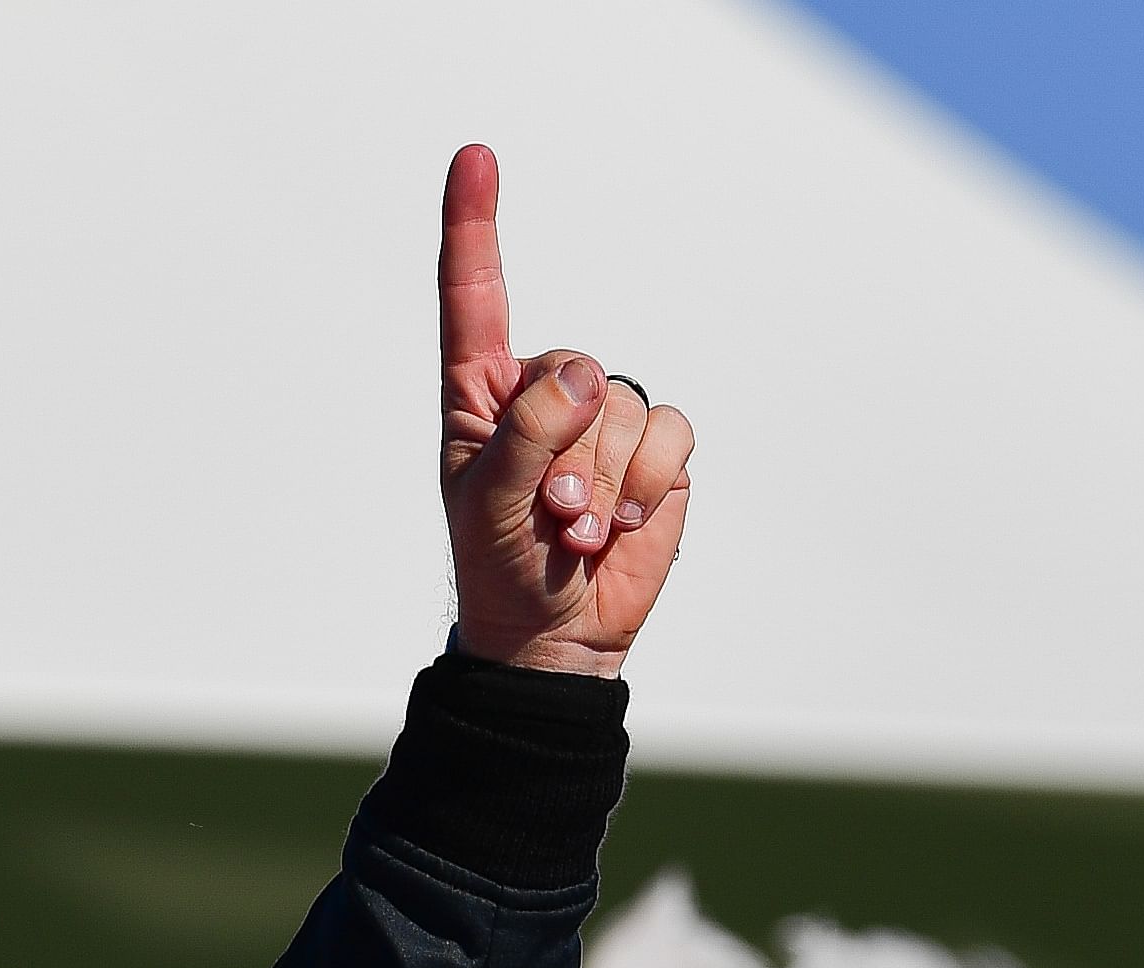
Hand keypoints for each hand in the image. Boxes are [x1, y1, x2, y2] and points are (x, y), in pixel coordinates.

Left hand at [435, 144, 693, 676]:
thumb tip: (583, 380)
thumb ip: (524, 434)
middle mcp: (547, 392)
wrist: (557, 633)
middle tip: (547, 515)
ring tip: (576, 531)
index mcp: (483, 394)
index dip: (474, 226)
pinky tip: (622, 526)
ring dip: (603, 482)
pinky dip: (648, 481)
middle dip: (565, 452)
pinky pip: (669, 432)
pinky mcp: (656, 448)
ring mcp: (605, 418)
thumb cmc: (501, 569)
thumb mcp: (488, 506)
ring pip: (621, 408)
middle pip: (574, 368)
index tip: (475, 157)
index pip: (476, 297)